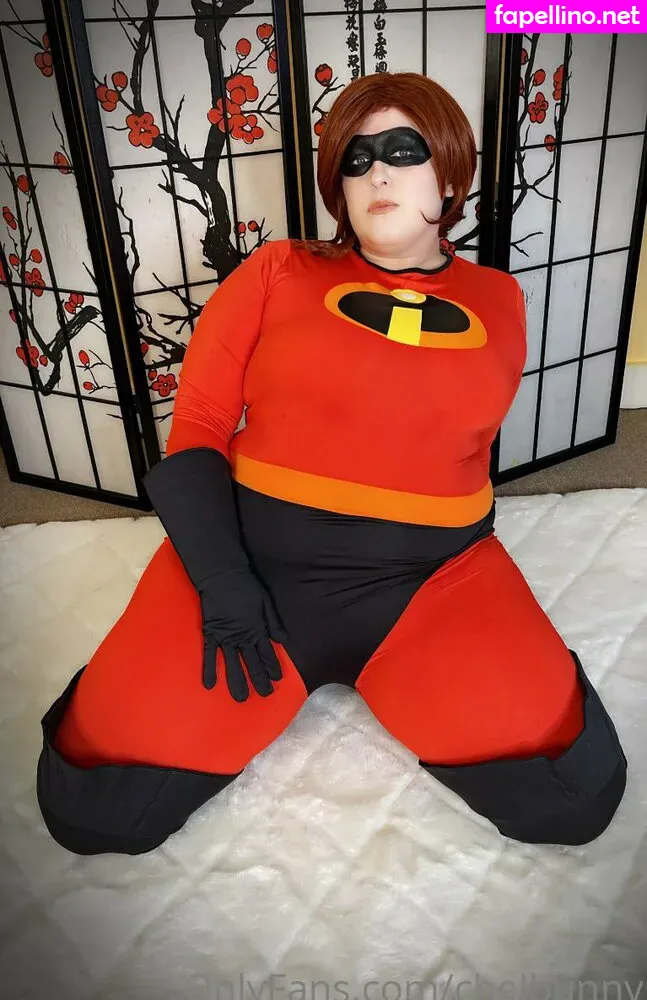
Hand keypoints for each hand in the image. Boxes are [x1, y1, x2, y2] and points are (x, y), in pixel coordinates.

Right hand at [198, 568, 286, 701]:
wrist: (223, 576)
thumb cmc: (246, 587)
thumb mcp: (266, 602)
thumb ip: (273, 622)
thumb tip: (282, 640)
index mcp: (258, 629)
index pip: (267, 653)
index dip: (272, 667)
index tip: (276, 680)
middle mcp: (243, 637)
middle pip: (252, 663)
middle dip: (259, 680)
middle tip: (264, 695)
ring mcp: (226, 637)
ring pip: (232, 663)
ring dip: (237, 681)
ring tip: (241, 698)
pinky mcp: (211, 633)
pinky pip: (210, 655)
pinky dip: (209, 669)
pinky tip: (210, 685)